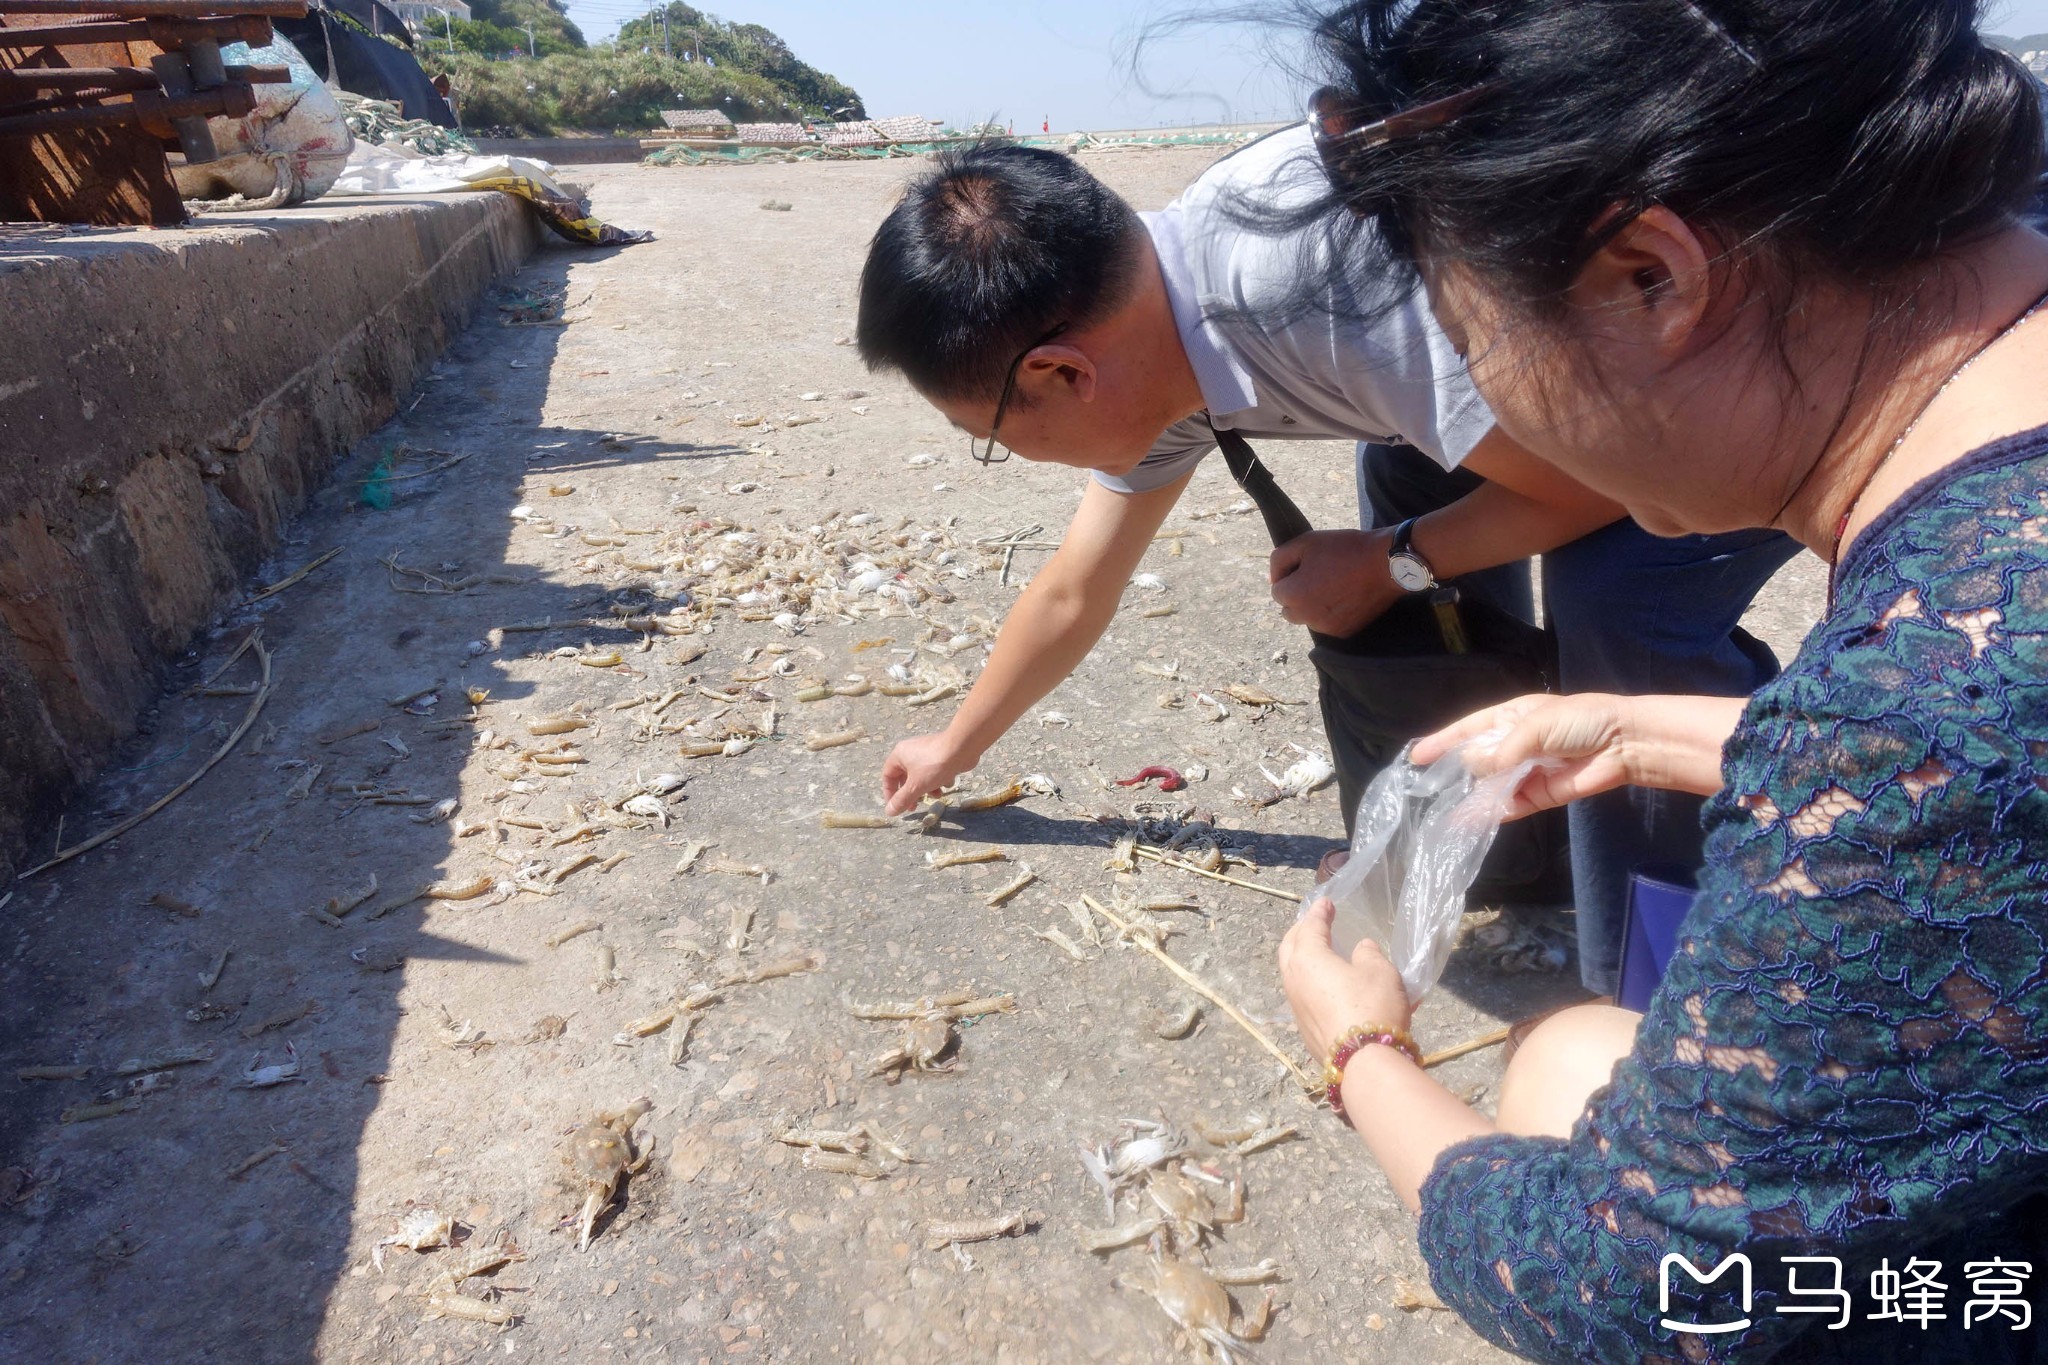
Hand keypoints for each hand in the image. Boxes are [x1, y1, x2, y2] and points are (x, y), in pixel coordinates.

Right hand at [881, 731, 975, 815]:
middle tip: (915, 807)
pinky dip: (940, 779)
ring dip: (928, 789)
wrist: (962, 749)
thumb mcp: (916, 786)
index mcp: (899, 755)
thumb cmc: (934, 766)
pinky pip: (935, 770)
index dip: (890, 793)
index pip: (888, 776)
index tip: (896, 806)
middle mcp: (911, 751)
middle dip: (912, 793)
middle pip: (905, 777)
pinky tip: (948, 782)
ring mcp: (927, 752)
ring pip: (922, 776)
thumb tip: (889, 812)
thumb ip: (902, 800)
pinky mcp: (941, 754)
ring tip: (937, 795)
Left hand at [1269, 530, 1401, 635]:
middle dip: (1298, 594)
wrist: (1386, 564)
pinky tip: (1346, 596)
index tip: (1309, 565)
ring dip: (1314, 606)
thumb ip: (1280, 559)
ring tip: (1335, 585)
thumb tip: (1272, 579)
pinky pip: (1328, 625)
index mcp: (1293, 596)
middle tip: (1319, 576)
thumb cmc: (1345, 549)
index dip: (1291, 574)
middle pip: (1289, 609)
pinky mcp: (1345, 632)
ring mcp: (1326, 628)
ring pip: (1309, 618)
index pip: (1277, 590)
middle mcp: (1306, 617)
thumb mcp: (1306, 542)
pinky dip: (1332, 614)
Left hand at [1278, 899, 1413, 1065]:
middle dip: (1301, 931)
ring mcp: (1295, 1006)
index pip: (1310, 926)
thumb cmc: (1371, 1007)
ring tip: (1319, 951)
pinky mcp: (1304, 1029)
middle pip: (1290, 947)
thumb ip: (1368, 954)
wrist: (1363, 1063)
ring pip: (1292, 972)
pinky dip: (1310, 980)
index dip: (1319, 912)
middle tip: (1315, 922)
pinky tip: (1326, 984)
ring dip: (1303, 957)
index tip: (1326, 902)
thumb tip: (1360, 949)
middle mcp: (1293, 980)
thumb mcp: (1379, 971)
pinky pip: (1302, 994)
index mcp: (1307, 958)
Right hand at [1410, 692, 1634, 819]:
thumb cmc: (1579, 722)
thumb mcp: (1533, 726)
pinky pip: (1509, 806)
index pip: (1468, 729)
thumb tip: (1472, 769)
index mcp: (1511, 718)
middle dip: (1454, 772)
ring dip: (1469, 796)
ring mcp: (1526, 771)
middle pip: (1476, 759)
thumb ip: (1500, 751)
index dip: (1442, 742)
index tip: (1415, 757)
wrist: (1622, 745)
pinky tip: (1469, 821)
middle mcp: (1514, 744)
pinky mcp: (1539, 795)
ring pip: (1489, 786)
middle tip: (1427, 788)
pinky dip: (1490, 814)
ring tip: (1440, 810)